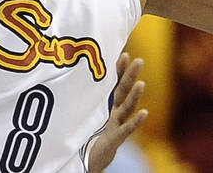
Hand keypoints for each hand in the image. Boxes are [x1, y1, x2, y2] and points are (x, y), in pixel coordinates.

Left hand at [88, 53, 146, 172]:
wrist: (87, 157)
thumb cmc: (85, 131)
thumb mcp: (83, 110)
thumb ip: (82, 94)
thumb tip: (67, 73)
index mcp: (104, 102)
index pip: (113, 81)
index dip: (118, 68)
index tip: (124, 53)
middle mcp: (113, 110)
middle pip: (122, 90)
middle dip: (130, 75)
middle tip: (140, 60)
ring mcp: (116, 124)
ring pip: (127, 108)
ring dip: (135, 96)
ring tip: (142, 83)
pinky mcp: (116, 138)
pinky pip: (127, 129)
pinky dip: (136, 122)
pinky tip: (145, 112)